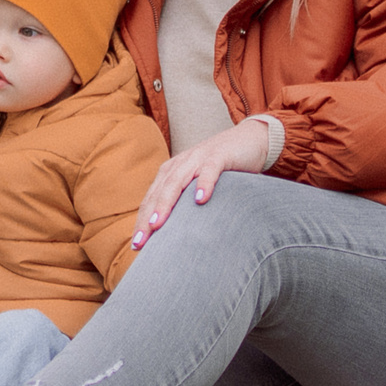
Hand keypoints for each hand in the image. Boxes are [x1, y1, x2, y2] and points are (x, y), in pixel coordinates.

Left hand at [129, 119, 277, 247]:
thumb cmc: (223, 170)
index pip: (152, 199)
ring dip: (165, 203)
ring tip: (157, 224)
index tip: (136, 246)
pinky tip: (200, 200)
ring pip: (176, 182)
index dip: (142, 221)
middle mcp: (180, 164)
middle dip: (147, 218)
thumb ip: (187, 203)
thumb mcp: (199, 185)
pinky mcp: (219, 156)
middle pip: (159, 193)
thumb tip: (176, 236)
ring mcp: (198, 158)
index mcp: (171, 172)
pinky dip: (204, 184)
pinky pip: (209, 171)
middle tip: (139, 241)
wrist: (249, 140)